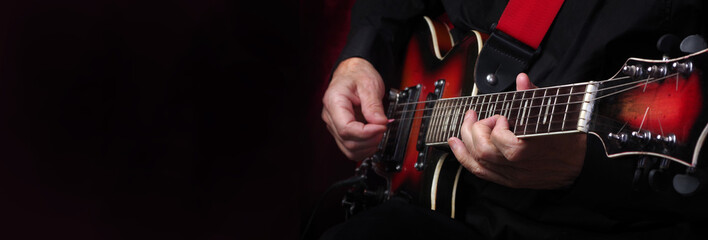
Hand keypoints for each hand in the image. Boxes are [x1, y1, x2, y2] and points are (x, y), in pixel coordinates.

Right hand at [322, 58, 387, 160]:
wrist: (352, 71)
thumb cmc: (357, 74)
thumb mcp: (369, 84)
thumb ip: (374, 105)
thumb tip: (380, 123)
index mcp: (334, 102)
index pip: (346, 129)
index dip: (366, 133)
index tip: (382, 127)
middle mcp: (330, 116)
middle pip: (347, 141)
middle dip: (369, 140)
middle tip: (384, 128)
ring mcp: (334, 125)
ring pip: (348, 149)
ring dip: (367, 147)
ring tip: (380, 134)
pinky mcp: (341, 130)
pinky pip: (350, 147)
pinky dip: (364, 147)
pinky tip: (374, 138)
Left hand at [447, 73, 585, 188]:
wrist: (581, 167)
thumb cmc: (570, 140)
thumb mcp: (555, 115)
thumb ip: (534, 96)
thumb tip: (522, 80)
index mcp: (528, 149)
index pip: (499, 137)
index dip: (495, 124)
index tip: (502, 117)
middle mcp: (517, 165)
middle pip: (482, 149)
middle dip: (474, 130)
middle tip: (476, 117)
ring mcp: (512, 175)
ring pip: (477, 162)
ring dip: (464, 142)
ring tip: (463, 127)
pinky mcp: (509, 181)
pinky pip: (480, 172)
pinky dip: (464, 158)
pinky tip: (456, 145)